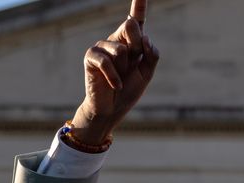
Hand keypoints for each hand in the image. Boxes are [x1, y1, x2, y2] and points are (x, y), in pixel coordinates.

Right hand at [69, 0, 159, 144]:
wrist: (111, 110)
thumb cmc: (129, 90)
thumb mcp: (147, 73)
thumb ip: (151, 54)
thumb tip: (145, 36)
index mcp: (132, 42)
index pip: (137, 18)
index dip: (139, 3)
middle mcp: (117, 40)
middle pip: (131, 26)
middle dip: (138, 47)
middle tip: (133, 66)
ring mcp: (102, 47)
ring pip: (122, 48)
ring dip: (125, 68)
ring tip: (120, 78)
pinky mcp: (91, 57)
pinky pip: (107, 61)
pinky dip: (115, 76)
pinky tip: (116, 85)